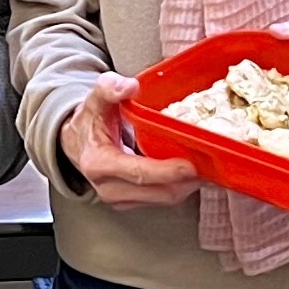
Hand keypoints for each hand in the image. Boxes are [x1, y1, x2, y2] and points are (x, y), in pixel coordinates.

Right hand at [60, 74, 201, 209]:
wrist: (75, 144)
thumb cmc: (89, 123)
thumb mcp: (94, 100)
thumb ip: (109, 88)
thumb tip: (128, 86)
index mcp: (99, 164)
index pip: (138, 173)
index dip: (166, 171)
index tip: (191, 165)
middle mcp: (109, 187)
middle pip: (158, 191)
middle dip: (187, 181)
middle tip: (212, 164)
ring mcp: (120, 198)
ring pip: (164, 198)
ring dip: (188, 185)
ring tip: (210, 168)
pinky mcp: (131, 202)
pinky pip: (162, 198)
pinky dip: (181, 186)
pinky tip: (195, 173)